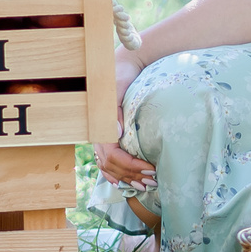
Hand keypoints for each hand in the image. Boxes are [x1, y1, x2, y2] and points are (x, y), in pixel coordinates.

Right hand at [101, 44, 155, 185]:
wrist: (122, 65)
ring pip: (108, 167)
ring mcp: (99, 137)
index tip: (151, 169)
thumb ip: (114, 110)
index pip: (112, 155)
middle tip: (153, 181)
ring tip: (145, 186)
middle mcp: (97, 133)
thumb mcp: (117, 88)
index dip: (131, 166)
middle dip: (131, 175)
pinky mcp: (105, 137)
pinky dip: (115, 175)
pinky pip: (105, 162)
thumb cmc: (120, 75)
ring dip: (126, 179)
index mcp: (99, 124)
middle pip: (110, 165)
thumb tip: (115, 133)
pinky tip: (126, 182)